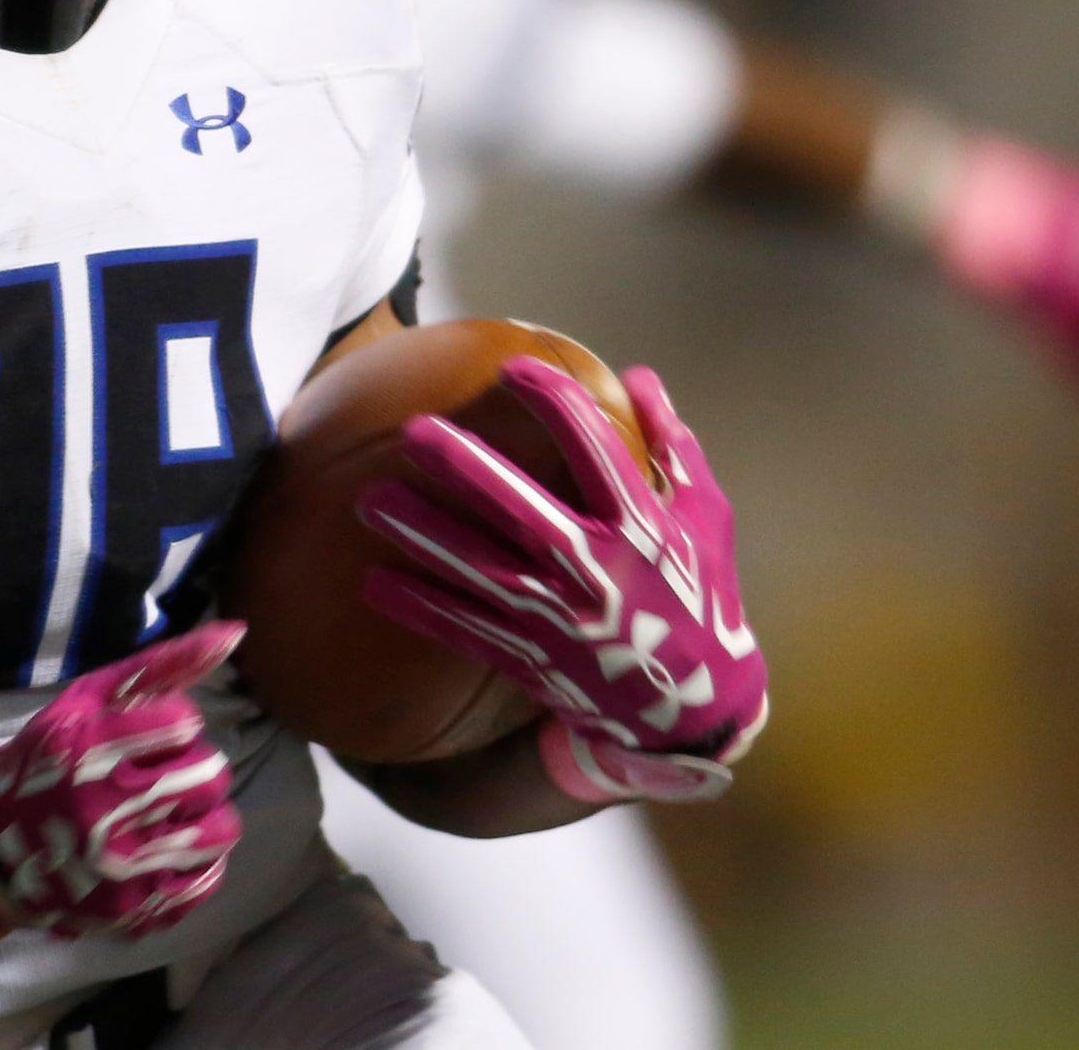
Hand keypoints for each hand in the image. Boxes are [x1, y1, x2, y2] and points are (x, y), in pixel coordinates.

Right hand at [0, 621, 243, 940]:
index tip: (150, 734)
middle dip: (193, 766)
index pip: (184, 722)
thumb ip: (164, 664)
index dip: (174, 724)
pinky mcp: (131, 911)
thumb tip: (237, 633)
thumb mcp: (92, 697)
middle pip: (209, 776)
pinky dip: (195, 859)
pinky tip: (165, 844)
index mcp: (87, 749)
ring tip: (173, 809)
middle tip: (165, 773)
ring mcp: (118, 869)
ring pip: (219, 830)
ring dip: (204, 813)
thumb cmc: (51, 756)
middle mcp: (102, 811)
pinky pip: (205, 881)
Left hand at [356, 359, 767, 804]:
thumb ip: (673, 447)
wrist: (693, 711)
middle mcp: (600, 574)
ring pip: (483, 572)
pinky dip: (422, 609)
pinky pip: (468, 632)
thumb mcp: (706, 518)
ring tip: (372, 500)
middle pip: (525, 513)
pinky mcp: (535, 661)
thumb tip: (641, 376)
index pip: (597, 453)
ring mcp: (563, 622)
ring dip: (426, 535)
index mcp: (644, 530)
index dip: (555, 405)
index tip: (513, 367)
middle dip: (468, 471)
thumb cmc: (699, 595)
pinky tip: (374, 583)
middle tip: (415, 432)